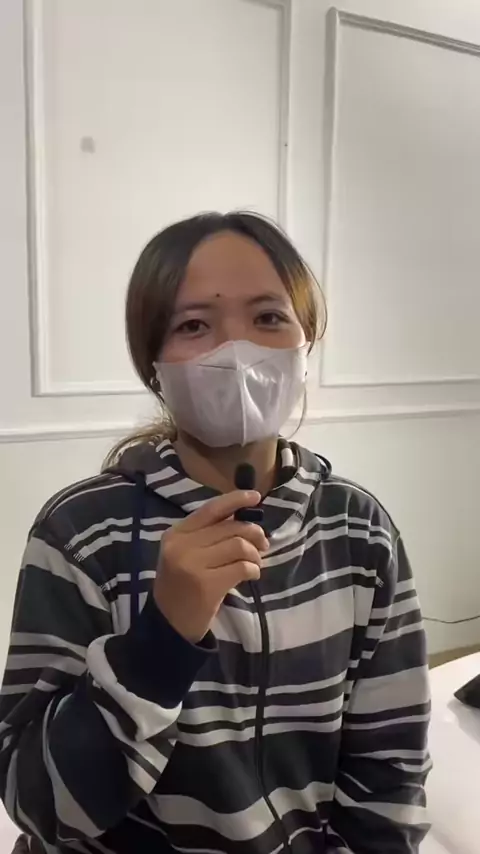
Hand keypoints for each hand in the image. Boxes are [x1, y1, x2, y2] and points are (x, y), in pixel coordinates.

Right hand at [153, 490, 267, 642]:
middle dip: (254, 534)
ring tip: (255, 563)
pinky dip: (253, 570)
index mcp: (176, 533)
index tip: (255, 497)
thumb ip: (209, 534)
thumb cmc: (183, 584)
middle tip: (263, 544)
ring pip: (239, 545)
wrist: (170, 623)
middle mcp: (182, 546)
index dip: (236, 500)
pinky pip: (242, 567)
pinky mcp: (206, 585)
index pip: (211, 509)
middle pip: (231, 527)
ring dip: (255, 554)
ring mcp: (193, 565)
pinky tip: (251, 575)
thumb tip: (245, 517)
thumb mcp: (186, 553)